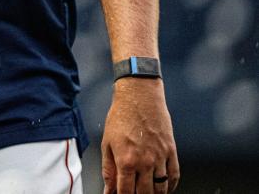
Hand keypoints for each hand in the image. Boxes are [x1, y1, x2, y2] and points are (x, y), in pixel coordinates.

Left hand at [101, 79, 178, 193]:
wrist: (140, 97)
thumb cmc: (121, 116)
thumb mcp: (107, 143)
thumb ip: (108, 169)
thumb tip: (108, 188)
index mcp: (126, 160)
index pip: (126, 192)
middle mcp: (145, 162)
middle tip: (133, 193)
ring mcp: (160, 157)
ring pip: (161, 189)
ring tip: (147, 192)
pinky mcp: (171, 151)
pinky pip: (174, 176)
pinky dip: (170, 186)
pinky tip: (164, 188)